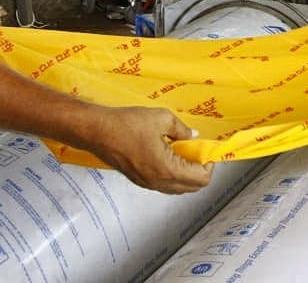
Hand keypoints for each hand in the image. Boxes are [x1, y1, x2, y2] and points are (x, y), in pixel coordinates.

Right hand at [88, 106, 213, 193]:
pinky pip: (164, 185)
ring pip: (177, 188)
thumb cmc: (128, 124)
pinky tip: (170, 155)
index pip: (200, 179)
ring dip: (187, 174)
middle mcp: (158, 182)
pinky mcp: (139, 180)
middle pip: (191, 188)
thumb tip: (194, 136)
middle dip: (201, 171)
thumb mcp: (162, 119)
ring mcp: (147, 183)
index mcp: (167, 169)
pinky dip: (173, 175)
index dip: (210, 166)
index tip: (208, 151)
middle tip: (200, 152)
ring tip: (186, 153)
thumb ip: (182, 130)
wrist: (97, 131)